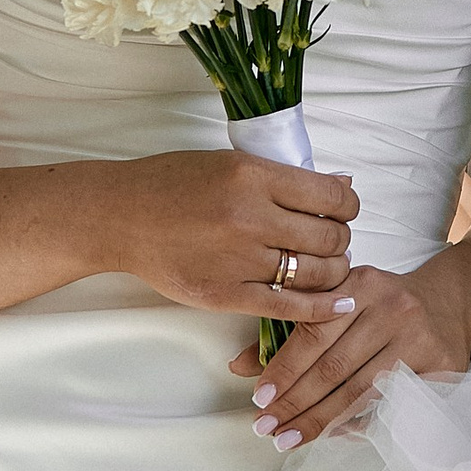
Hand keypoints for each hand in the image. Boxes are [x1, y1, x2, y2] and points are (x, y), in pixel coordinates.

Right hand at [91, 151, 359, 327]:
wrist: (122, 217)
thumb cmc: (173, 184)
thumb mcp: (230, 162)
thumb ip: (283, 177)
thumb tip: (342, 184)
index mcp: (252, 176)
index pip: (330, 196)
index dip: (348, 205)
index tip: (344, 209)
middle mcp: (250, 218)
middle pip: (329, 237)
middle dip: (341, 239)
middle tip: (333, 239)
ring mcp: (239, 260)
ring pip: (316, 273)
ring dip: (334, 271)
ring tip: (328, 266)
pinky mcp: (227, 295)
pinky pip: (290, 307)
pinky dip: (323, 308)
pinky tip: (340, 304)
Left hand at [235, 235, 470, 445]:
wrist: (451, 302)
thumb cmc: (382, 306)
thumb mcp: (339, 304)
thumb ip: (289, 331)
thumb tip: (238, 367)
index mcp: (361, 284)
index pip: (314, 332)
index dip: (284, 369)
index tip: (258, 398)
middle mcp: (392, 308)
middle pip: (335, 367)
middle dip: (296, 403)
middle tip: (265, 427)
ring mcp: (419, 338)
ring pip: (361, 390)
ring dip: (320, 420)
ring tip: (287, 438)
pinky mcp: (441, 365)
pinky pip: (391, 405)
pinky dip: (359, 423)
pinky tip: (332, 435)